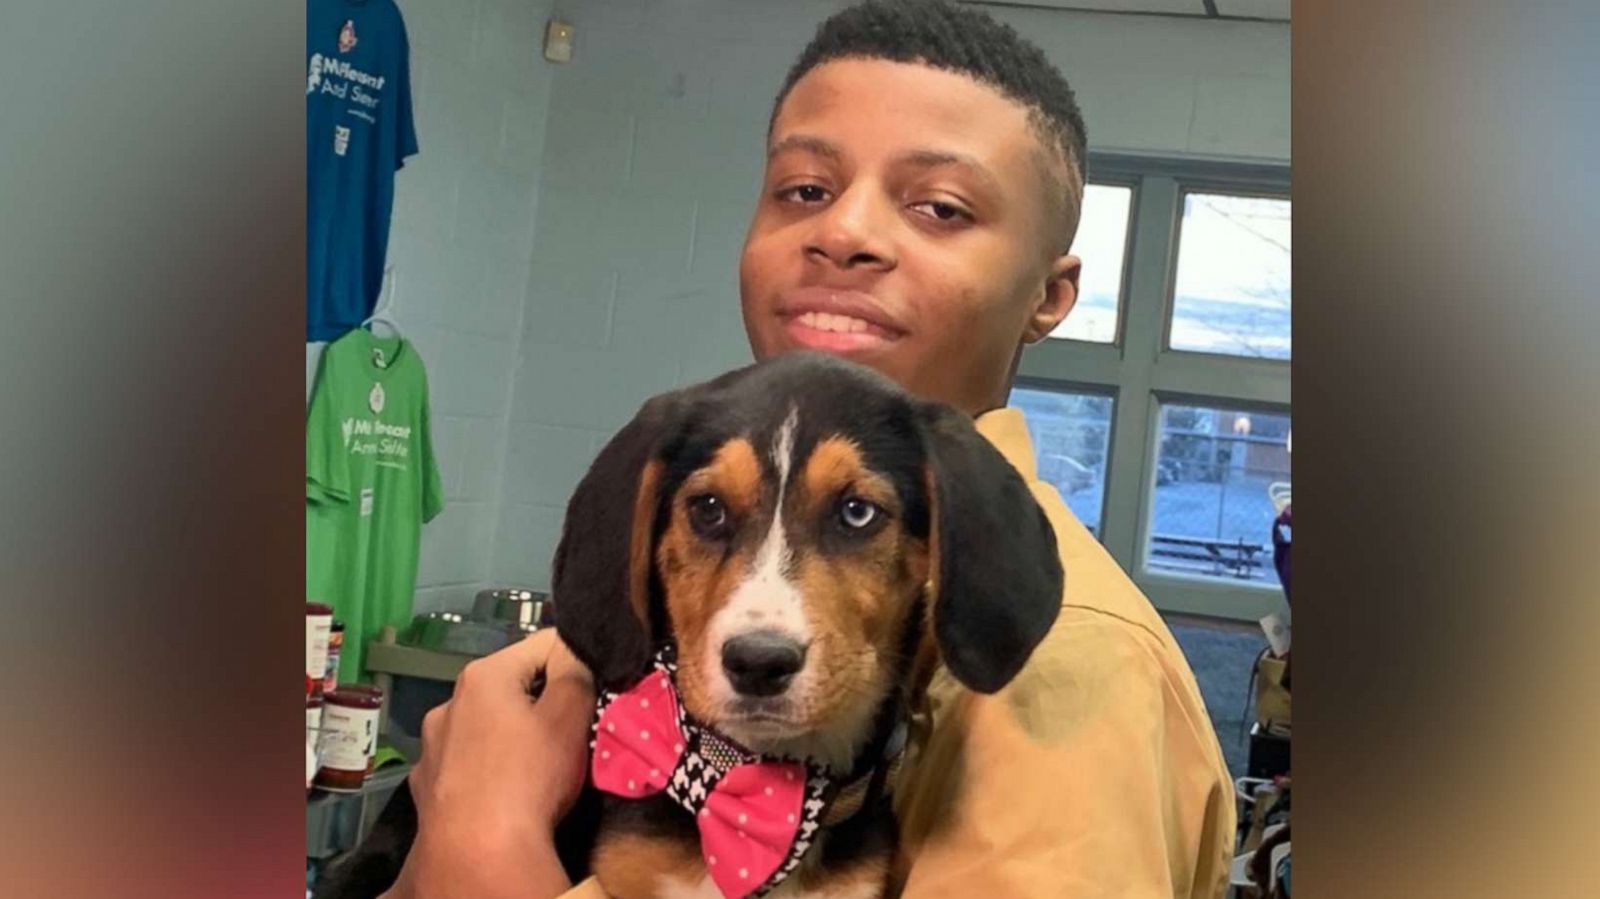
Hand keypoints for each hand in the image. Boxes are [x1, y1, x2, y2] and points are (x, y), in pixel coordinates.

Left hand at [384, 629, 595, 898]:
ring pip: (483, 726)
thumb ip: (575, 671)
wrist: (478, 854)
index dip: (576, 660)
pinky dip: (484, 768)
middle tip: (569, 731)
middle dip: (539, 701)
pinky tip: (499, 791)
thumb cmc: (529, 777)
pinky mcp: (426, 787)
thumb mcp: (569, 716)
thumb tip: (573, 648)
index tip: (594, 687)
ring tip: (533, 766)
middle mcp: (448, 703)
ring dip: (507, 734)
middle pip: (509, 686)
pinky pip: (465, 764)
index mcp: (483, 676)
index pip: (543, 643)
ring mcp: (431, 747)